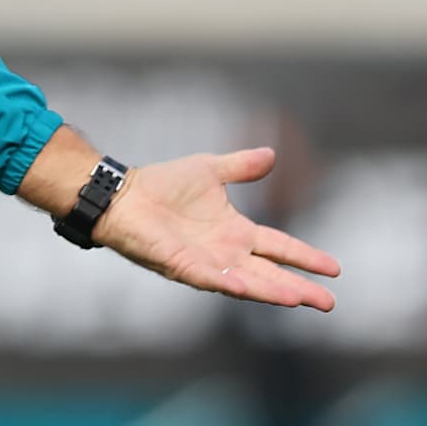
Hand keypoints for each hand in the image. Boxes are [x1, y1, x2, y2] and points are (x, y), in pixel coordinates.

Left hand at [93, 147, 338, 311]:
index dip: (305, 257)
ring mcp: (205, 262)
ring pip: (247, 282)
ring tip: (300, 299)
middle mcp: (225, 252)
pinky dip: (227, 283)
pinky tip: (244, 288)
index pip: (278, 247)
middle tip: (328, 303)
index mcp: (235, 231)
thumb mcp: (209, 170)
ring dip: (272, 292)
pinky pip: (208, 278)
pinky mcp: (181, 265)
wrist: (123, 194)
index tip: (334, 269)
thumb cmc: (162, 184)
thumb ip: (241, 166)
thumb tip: (272, 154)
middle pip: (270, 274)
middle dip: (299, 288)